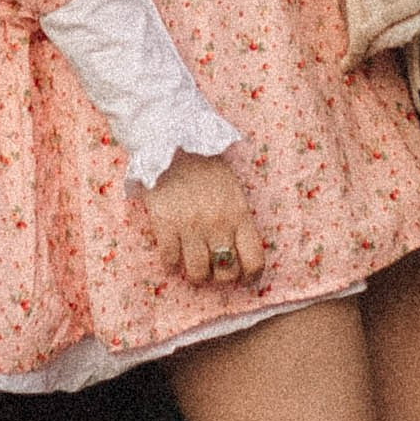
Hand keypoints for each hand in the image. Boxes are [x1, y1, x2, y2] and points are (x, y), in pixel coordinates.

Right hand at [137, 152, 267, 289]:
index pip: (254, 260)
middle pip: (226, 273)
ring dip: (196, 276)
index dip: (250, 276)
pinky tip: (173, 253)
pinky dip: (171, 263)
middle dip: (221, 278)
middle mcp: (218, 224)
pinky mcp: (164, 224)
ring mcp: (190, 226)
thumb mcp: (234, 191)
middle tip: (215, 270)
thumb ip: (238, 220)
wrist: (172, 142)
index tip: (244, 278)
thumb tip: (238, 253)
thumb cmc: (206, 166)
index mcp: (239, 215)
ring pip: (198, 274)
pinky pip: (170, 261)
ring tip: (193, 267)